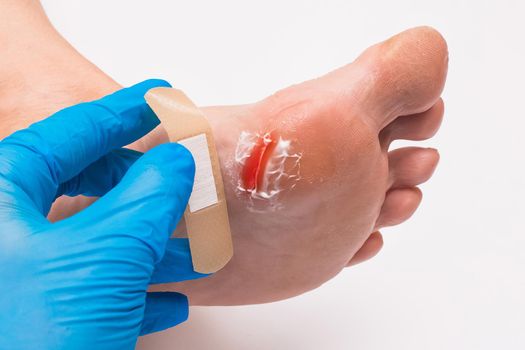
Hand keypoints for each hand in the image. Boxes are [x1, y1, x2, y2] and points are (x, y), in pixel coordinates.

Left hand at [0, 79, 206, 348]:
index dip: (118, 112)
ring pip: (94, 242)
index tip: (158, 97)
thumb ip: (146, 196)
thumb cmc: (35, 339)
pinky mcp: (41, 322)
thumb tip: (176, 158)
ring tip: (194, 245)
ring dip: (150, 243)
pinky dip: (135, 290)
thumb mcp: (103, 255)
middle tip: (178, 171)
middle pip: (80, 187)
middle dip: (139, 183)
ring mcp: (21, 281)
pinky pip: (93, 289)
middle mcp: (5, 236)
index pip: (65, 134)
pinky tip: (169, 300)